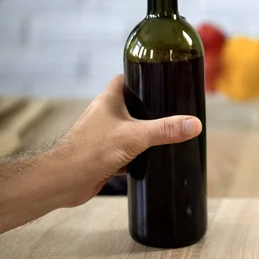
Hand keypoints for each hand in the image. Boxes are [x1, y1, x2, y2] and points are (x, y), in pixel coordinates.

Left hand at [56, 75, 201, 206]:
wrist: (64, 182)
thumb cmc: (90, 151)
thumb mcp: (135, 136)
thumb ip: (165, 130)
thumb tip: (193, 124)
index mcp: (108, 100)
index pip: (126, 78)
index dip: (143, 77)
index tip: (161, 79)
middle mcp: (104, 114)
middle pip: (132, 105)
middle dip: (151, 110)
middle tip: (172, 110)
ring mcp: (103, 135)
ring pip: (130, 129)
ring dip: (145, 134)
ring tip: (167, 133)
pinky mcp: (104, 155)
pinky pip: (126, 151)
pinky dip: (138, 154)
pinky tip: (152, 158)